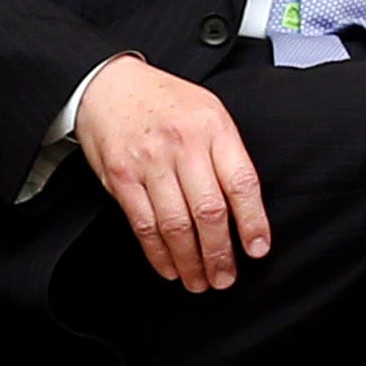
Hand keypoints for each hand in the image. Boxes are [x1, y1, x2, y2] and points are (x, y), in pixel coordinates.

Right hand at [76, 55, 272, 292]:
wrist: (108, 84)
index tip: (257, 249)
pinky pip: (143, 224)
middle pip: (209, 211)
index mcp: (214, 127)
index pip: (241, 182)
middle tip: (225, 277)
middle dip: (220, 253)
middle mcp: (183, 144)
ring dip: (190, 261)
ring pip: (176, 224)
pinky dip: (158, 253)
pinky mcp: (121, 177)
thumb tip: (249, 207)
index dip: (253, 222)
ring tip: (200, 281)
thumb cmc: (165, 101)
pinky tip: (170, 267)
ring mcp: (150, 162)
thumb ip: (227, 153)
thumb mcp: (208, 112)